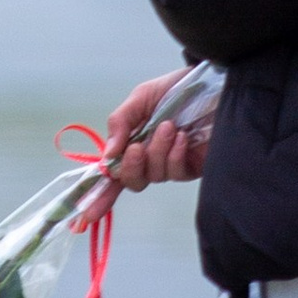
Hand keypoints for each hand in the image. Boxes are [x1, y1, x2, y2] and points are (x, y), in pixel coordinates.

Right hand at [96, 71, 211, 205]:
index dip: (99, 196)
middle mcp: (150, 158)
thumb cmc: (175, 88)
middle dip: (130, 167)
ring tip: (169, 126)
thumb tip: (108, 155)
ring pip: (154, 175)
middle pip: (132, 181)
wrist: (211, 82)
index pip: (113, 174)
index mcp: (132, 142)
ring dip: (157, 151)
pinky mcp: (192, 167)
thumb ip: (121, 122)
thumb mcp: (141, 98)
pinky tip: (182, 138)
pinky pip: (176, 173)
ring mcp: (171, 164)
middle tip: (136, 147)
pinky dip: (175, 155)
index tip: (86, 215)